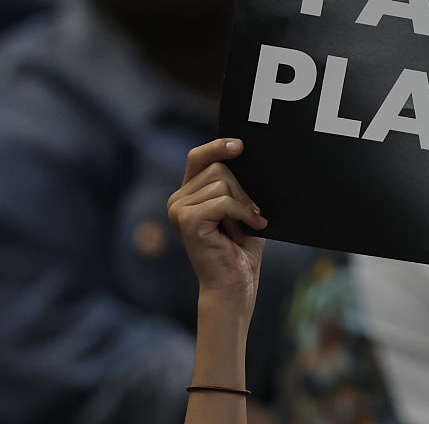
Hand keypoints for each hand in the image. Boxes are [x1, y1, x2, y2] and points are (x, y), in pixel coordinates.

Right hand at [168, 139, 267, 311]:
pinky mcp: (188, 221)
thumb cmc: (241, 249)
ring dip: (244, 204)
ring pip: (223, 182)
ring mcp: (179, 209)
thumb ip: (238, 184)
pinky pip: (223, 201)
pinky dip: (242, 213)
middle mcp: (178, 199)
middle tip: (250, 215)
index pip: (198, 157)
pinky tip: (249, 228)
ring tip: (245, 226)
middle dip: (243, 189)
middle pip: (218, 168)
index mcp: (189, 193)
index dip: (218, 146)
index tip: (240, 145)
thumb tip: (247, 156)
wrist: (235, 284)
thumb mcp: (242, 208)